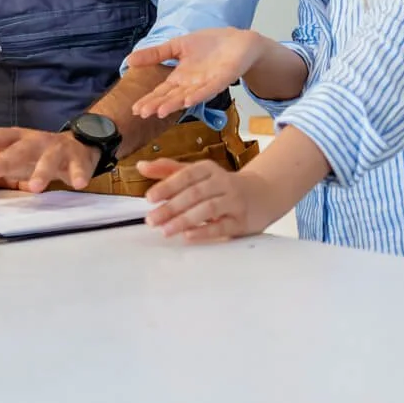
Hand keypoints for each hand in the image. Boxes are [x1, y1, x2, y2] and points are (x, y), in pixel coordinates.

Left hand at [0, 127, 101, 192]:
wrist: (76, 146)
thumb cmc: (34, 155)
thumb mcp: (7, 158)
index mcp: (17, 138)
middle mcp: (36, 140)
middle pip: (21, 147)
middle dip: (7, 158)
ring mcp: (57, 148)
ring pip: (49, 158)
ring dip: (42, 171)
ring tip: (34, 187)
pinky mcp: (76, 159)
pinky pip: (78, 166)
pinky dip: (78, 174)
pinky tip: (78, 184)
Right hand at [126, 27, 264, 120]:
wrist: (238, 41)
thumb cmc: (209, 45)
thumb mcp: (177, 46)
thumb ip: (155, 54)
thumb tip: (129, 59)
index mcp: (180, 78)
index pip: (161, 91)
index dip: (149, 99)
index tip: (135, 108)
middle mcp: (191, 85)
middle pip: (171, 97)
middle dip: (157, 105)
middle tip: (143, 113)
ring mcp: (206, 84)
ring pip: (187, 96)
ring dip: (174, 104)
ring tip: (160, 111)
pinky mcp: (222, 79)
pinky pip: (209, 89)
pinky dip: (198, 95)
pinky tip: (188, 100)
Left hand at [141, 157, 287, 241]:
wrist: (263, 194)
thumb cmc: (222, 185)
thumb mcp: (197, 174)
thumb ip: (169, 170)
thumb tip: (141, 166)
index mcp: (209, 169)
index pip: (187, 175)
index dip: (167, 185)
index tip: (149, 198)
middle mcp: (223, 182)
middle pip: (194, 193)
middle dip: (171, 207)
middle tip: (152, 219)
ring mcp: (234, 202)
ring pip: (208, 209)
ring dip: (184, 220)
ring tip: (165, 230)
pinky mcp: (242, 221)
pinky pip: (222, 226)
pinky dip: (205, 231)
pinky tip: (189, 236)